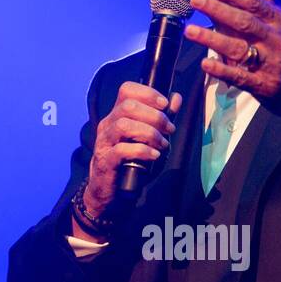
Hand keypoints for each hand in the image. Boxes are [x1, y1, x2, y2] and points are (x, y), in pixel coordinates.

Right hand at [86, 81, 182, 214]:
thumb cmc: (130, 161)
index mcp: (117, 115)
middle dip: (154, 116)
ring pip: (123, 125)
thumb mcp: (149, 137)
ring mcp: (104, 142)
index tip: (165, 104)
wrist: (110, 191)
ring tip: (162, 143)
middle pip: (127, 106)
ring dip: (149, 133)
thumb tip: (176, 98)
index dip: (147, 93)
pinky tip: (154, 155)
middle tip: (169, 129)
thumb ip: (161, 118)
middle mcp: (107, 125)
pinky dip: (142, 151)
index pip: (126, 90)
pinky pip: (121, 150)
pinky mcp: (105, 161)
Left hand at [184, 0, 280, 139]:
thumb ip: (268, 0)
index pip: (254, 3)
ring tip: (190, 30)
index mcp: (280, 22)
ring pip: (239, 48)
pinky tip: (205, 63)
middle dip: (218, 9)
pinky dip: (223, 70)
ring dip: (213, 39)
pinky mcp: (266, 86)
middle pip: (244, 21)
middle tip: (194, 0)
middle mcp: (276, 40)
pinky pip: (241, 77)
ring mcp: (271, 64)